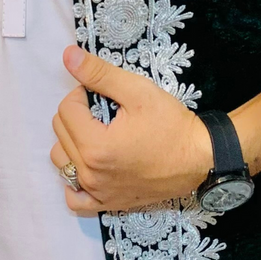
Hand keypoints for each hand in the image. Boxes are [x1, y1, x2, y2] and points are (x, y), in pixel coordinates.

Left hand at [50, 46, 212, 217]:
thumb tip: (67, 55)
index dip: (83, 94)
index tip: (104, 94)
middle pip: (60, 133)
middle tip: (105, 112)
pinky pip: (74, 198)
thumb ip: (99, 74)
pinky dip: (74, 181)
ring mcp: (98, 193)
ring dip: (73, 143)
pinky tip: (90, 166)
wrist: (200, 158)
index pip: (66, 109)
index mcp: (95, 146)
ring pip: (61, 161)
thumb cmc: (171, 124)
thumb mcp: (138, 91)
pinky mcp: (107, 204)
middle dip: (78, 115)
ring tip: (100, 134)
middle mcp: (91, 174)